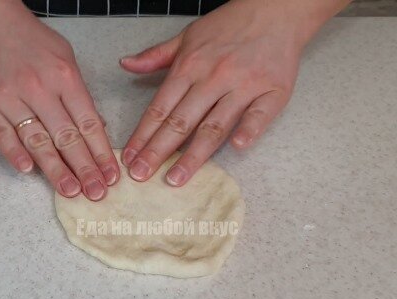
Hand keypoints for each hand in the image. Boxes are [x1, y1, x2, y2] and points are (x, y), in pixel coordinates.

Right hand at [0, 0, 118, 200]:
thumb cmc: (29, 41)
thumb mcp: (65, 58)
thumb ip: (79, 94)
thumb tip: (95, 129)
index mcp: (63, 76)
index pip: (87, 122)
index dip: (100, 152)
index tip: (110, 174)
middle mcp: (36, 87)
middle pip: (65, 136)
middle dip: (84, 168)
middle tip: (96, 192)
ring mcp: (7, 97)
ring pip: (36, 141)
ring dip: (55, 170)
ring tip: (70, 191)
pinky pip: (1, 136)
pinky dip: (15, 154)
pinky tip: (29, 171)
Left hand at [119, 0, 348, 185]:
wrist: (276, 9)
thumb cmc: (230, 25)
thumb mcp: (187, 36)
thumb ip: (156, 55)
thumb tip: (126, 64)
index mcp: (189, 66)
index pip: (160, 108)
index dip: (143, 135)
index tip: (130, 158)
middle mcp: (213, 77)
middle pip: (181, 121)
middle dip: (158, 151)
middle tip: (141, 175)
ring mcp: (244, 85)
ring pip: (214, 125)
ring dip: (193, 155)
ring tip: (176, 178)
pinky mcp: (273, 91)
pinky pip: (260, 114)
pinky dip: (249, 130)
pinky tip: (237, 148)